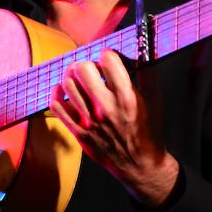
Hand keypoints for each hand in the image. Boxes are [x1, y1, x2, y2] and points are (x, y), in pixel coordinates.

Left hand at [48, 49, 179, 210]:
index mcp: (126, 97)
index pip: (107, 59)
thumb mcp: (155, 99)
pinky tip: (65, 91)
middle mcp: (105, 108)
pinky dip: (57, 94)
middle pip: (82, 69)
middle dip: (87, 63)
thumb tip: (142, 46)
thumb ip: (148, 70)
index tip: (109, 61)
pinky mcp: (78, 132)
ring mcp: (89, 121)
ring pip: (67, 84)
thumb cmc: (148, 130)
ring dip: (72, 76)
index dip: (108, 55)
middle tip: (92, 69)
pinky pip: (56, 106)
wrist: (139, 164)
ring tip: (79, 78)